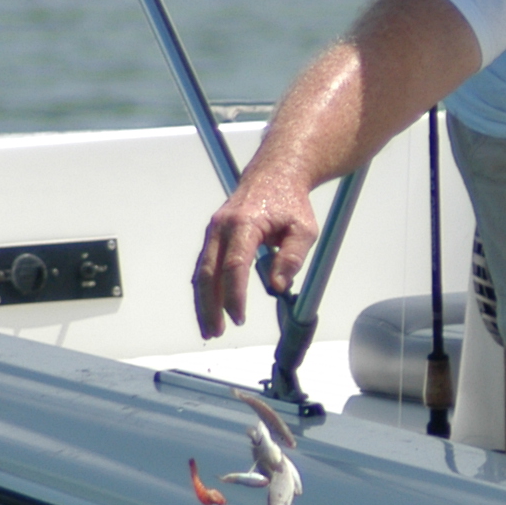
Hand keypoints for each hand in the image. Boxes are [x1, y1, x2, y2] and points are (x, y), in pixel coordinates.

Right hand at [193, 170, 317, 337]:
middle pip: (208, 273)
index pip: (234, 266)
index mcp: (245, 223)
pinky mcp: (214, 236)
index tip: (240, 317)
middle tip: (215, 331)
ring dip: (203, 301)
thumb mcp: (303, 229)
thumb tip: (278, 287)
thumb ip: (291, 258)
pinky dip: (205, 288)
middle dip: (210, 305)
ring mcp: (214, 230)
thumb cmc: (290, 201)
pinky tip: (209, 308)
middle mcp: (222, 226)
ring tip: (210, 328)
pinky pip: (205, 265)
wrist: (275, 173)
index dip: (235, 295)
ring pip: (202, 271)